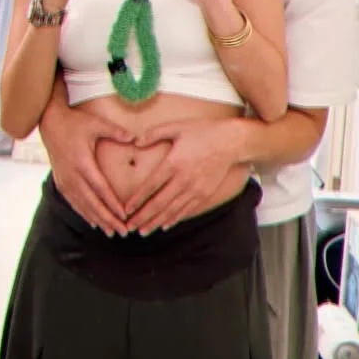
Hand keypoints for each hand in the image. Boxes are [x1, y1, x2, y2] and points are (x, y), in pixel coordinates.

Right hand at [38, 99, 131, 235]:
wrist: (49, 123)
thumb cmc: (75, 122)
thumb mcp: (96, 123)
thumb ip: (116, 131)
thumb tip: (136, 137)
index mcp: (82, 163)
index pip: (100, 189)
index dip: (112, 204)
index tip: (124, 216)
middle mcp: (72, 176)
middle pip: (92, 203)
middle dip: (108, 219)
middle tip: (122, 232)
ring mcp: (65, 181)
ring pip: (82, 206)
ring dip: (97, 220)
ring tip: (111, 232)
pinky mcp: (60, 182)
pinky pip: (74, 202)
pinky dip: (85, 214)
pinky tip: (94, 222)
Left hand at [123, 117, 245, 233]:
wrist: (231, 141)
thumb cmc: (203, 131)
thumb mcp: (177, 127)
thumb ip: (154, 133)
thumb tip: (135, 141)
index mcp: (173, 163)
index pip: (150, 186)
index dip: (137, 200)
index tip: (126, 209)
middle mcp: (183, 180)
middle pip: (159, 203)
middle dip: (143, 217)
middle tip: (130, 227)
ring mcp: (195, 189)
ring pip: (172, 211)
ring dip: (156, 222)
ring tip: (143, 232)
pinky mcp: (205, 194)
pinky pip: (186, 210)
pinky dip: (174, 219)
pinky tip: (165, 225)